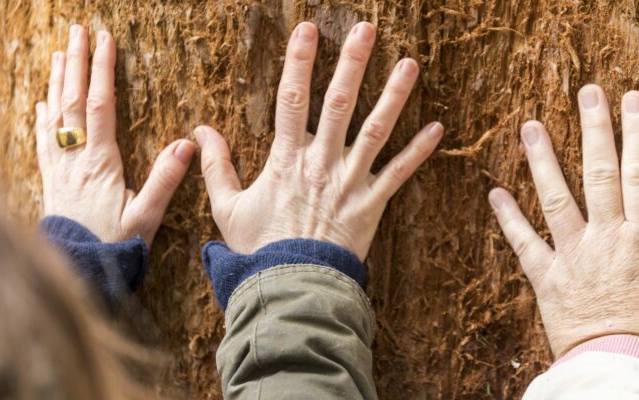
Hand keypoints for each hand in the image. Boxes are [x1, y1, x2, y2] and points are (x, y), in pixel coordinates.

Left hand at [35, 25, 194, 244]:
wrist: (79, 269)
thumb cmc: (115, 245)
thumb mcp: (147, 216)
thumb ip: (165, 180)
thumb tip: (187, 145)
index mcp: (100, 162)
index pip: (100, 106)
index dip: (103, 71)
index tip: (106, 42)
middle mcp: (75, 158)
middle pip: (73, 100)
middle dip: (77, 63)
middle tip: (78, 32)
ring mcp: (59, 167)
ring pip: (55, 114)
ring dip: (58, 81)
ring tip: (60, 54)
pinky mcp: (52, 179)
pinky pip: (43, 139)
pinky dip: (43, 116)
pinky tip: (44, 103)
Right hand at [196, 21, 442, 258]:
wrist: (293, 286)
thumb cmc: (260, 249)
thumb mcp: (228, 208)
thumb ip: (217, 167)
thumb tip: (200, 131)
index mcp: (287, 160)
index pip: (290, 101)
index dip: (297, 63)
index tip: (305, 30)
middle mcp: (322, 163)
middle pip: (338, 104)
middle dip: (351, 63)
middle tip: (365, 29)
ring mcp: (350, 182)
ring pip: (376, 131)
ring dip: (394, 96)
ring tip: (410, 64)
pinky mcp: (373, 205)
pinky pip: (399, 174)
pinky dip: (419, 151)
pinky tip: (438, 128)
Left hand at [490, 84, 638, 356]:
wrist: (622, 365)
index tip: (634, 100)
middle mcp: (606, 238)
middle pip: (599, 174)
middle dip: (595, 130)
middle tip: (587, 92)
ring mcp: (572, 255)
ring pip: (555, 198)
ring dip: (542, 161)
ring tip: (530, 126)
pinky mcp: (546, 276)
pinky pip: (523, 243)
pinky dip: (508, 218)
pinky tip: (495, 192)